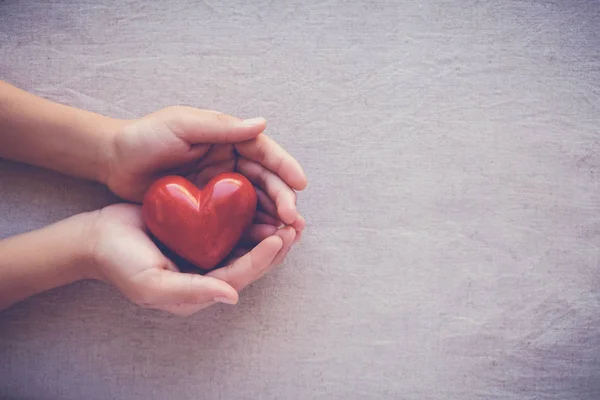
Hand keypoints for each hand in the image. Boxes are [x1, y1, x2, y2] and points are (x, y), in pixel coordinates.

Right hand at [89, 203, 296, 315]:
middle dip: (276, 246)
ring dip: (268, 229)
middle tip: (296, 225)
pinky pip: (231, 224)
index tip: (280, 238)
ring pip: (246, 242)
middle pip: (251, 261)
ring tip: (289, 213)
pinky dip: (249, 215)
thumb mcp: (152, 284)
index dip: (262, 259)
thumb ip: (192, 291)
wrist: (98, 237)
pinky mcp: (201, 230)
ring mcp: (205, 251)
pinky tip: (261, 199)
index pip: (240, 276)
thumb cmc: (121, 263)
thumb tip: (232, 297)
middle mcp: (209, 272)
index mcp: (202, 289)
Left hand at [105, 106, 306, 229]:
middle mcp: (230, 162)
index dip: (284, 167)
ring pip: (256, 202)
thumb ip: (221, 127)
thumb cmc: (145, 137)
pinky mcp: (209, 209)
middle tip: (293, 220)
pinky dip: (252, 229)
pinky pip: (236, 219)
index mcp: (228, 139)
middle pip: (266, 181)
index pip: (263, 152)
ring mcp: (221, 187)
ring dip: (274, 218)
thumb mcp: (183, 125)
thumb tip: (262, 123)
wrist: (112, 162)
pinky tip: (263, 242)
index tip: (300, 183)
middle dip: (283, 199)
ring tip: (288, 235)